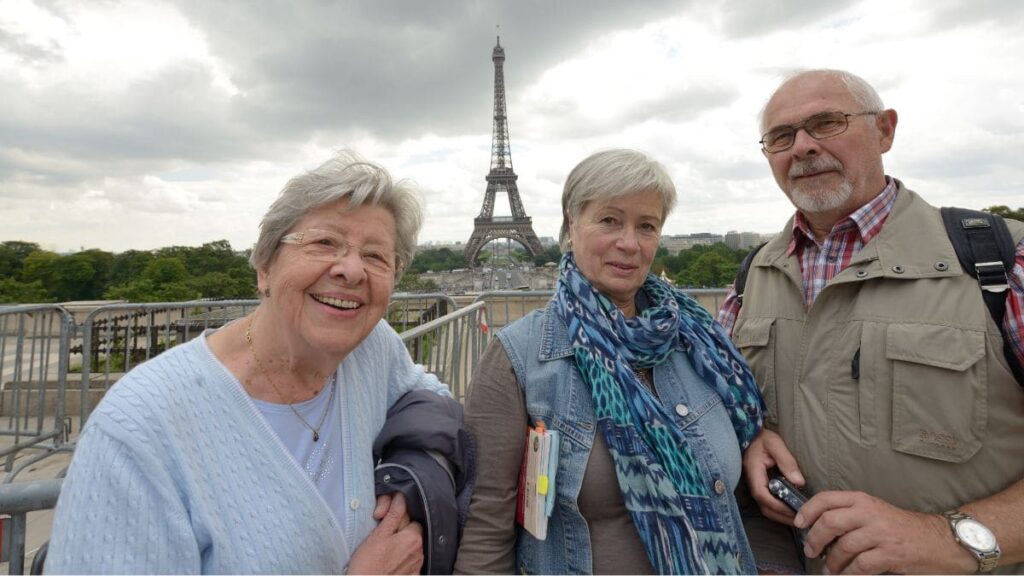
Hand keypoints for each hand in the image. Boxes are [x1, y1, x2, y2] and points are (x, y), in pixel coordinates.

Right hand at [348, 492, 423, 574]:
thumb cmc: (368, 564)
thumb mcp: (379, 534)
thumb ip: (393, 514)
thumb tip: (400, 497)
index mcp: (413, 538)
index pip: (411, 516)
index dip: (397, 514)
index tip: (384, 518)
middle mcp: (419, 551)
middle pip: (413, 531)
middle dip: (401, 528)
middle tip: (384, 533)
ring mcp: (416, 564)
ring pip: (411, 545)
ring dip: (401, 543)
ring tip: (385, 548)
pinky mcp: (412, 575)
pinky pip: (411, 560)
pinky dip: (403, 557)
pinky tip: (390, 559)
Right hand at [743, 429, 804, 524]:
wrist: (752, 436)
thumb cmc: (762, 439)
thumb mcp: (775, 444)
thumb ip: (786, 461)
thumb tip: (799, 482)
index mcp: (754, 472)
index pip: (762, 494)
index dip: (777, 505)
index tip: (793, 509)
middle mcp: (753, 482)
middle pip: (764, 507)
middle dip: (782, 516)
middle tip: (801, 519)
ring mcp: (756, 486)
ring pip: (766, 508)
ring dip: (781, 516)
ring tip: (799, 517)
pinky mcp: (761, 488)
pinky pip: (768, 503)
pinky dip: (780, 510)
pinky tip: (792, 510)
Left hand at [795, 491, 974, 573]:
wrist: (941, 540)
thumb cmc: (903, 528)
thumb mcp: (876, 512)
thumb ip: (851, 516)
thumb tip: (820, 529)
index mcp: (863, 500)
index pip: (826, 499)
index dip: (807, 511)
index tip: (799, 523)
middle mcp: (869, 513)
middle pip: (829, 522)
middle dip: (814, 539)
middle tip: (811, 551)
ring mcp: (880, 533)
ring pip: (843, 547)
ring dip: (831, 562)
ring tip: (829, 569)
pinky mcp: (890, 554)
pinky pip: (859, 566)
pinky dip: (848, 574)